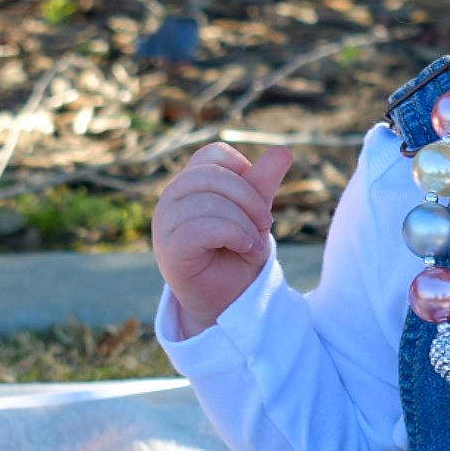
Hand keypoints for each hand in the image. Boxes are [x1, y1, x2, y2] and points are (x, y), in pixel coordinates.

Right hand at [152, 141, 293, 334]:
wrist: (231, 301)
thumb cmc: (238, 254)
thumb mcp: (256, 213)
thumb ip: (263, 183)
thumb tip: (283, 150)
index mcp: (189, 184)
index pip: (213, 154)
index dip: (243, 172)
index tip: (258, 202)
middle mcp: (171, 200)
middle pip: (212, 175)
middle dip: (249, 199)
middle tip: (265, 225)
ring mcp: (166, 224)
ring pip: (208, 202)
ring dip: (244, 223)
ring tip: (254, 244)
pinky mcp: (170, 249)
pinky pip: (201, 228)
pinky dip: (234, 235)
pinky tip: (245, 249)